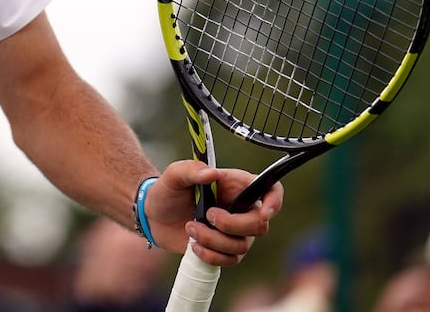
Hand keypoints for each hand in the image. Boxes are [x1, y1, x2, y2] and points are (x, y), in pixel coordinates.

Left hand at [146, 161, 282, 264]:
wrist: (154, 215)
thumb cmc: (168, 189)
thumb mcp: (174, 174)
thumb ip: (191, 169)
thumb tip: (212, 174)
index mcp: (236, 185)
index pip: (271, 189)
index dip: (275, 201)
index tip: (264, 211)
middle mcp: (241, 208)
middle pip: (260, 225)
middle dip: (233, 225)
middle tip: (207, 215)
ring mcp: (235, 231)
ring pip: (243, 245)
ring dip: (214, 240)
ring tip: (190, 227)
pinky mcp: (224, 249)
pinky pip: (230, 260)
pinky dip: (211, 255)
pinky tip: (193, 245)